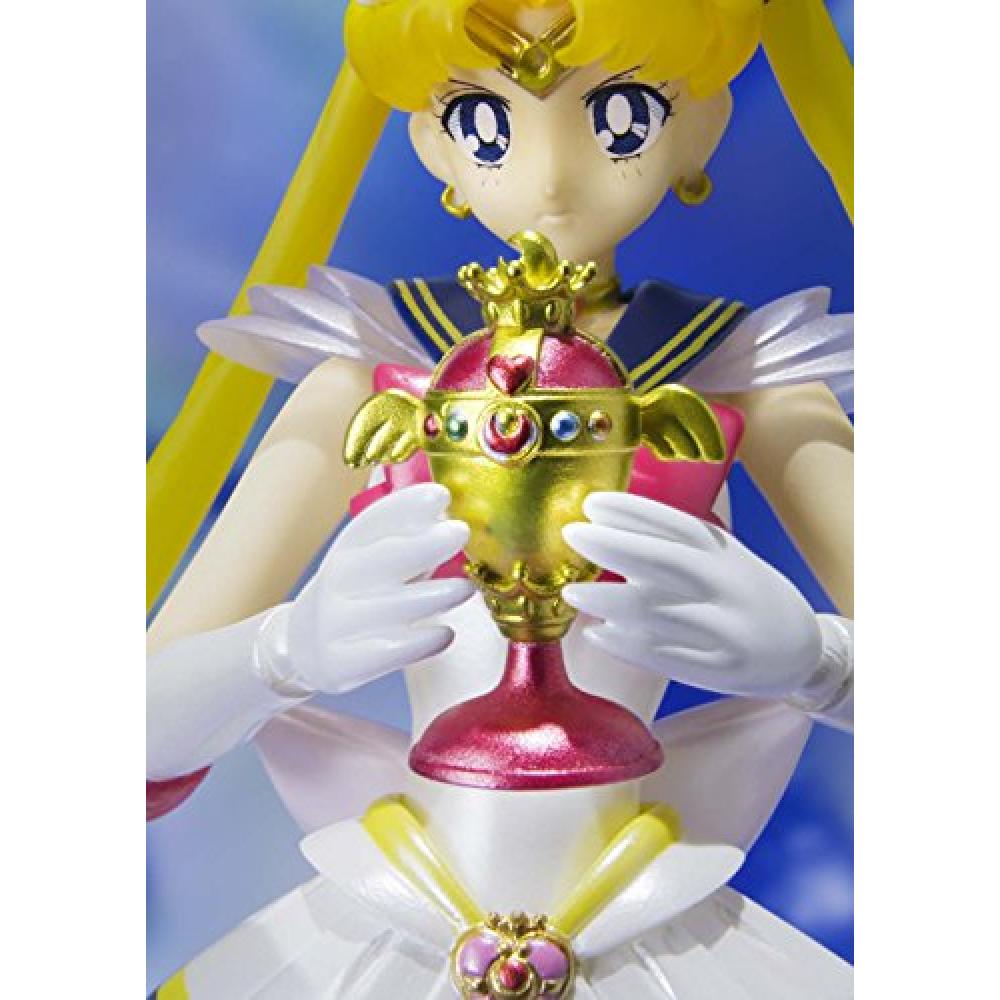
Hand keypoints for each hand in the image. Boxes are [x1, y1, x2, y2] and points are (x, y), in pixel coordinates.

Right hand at [261, 483, 473, 694]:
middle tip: (460, 532)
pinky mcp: (342, 662)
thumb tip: (452, 517)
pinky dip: (420, 642)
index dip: (406, 506)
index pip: (374, 522)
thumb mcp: (370, 560)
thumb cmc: (357, 594)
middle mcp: (339, 581)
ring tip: (467, 588)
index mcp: (347, 549)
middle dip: (424, 544)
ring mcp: (336, 622)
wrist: (304, 645)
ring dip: (434, 595)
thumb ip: (408, 540)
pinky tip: (445, 634)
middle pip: (383, 559)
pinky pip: (386, 651)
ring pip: (391, 606)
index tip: (440, 495)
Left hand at [561, 492, 821, 700]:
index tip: (592, 503)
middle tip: (572, 535)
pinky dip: (628, 644)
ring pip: (661, 611)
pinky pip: (665, 656)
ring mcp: (725, 628)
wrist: (802, 650)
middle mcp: (727, 586)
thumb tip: (607, 525)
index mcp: (725, 553)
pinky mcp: (718, 668)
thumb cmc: (743, 594)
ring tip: (573, 592)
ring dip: (611, 600)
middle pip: (666, 561)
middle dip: (614, 545)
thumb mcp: (722, 558)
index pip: (677, 524)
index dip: (633, 511)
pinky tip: (598, 633)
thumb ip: (675, 544)